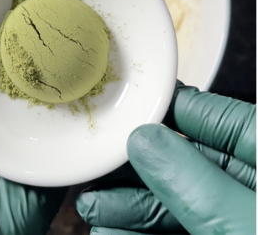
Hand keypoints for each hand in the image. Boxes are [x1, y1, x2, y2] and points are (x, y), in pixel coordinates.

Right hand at [75, 81, 255, 233]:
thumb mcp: (242, 219)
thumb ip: (194, 181)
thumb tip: (146, 141)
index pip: (224, 122)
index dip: (171, 112)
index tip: (129, 110)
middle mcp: (252, 190)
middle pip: (189, 166)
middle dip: (134, 169)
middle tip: (97, 168)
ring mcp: (237, 221)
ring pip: (176, 205)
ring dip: (127, 206)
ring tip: (91, 205)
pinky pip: (174, 234)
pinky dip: (138, 233)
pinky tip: (110, 231)